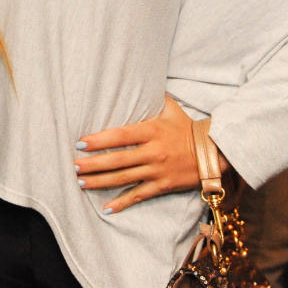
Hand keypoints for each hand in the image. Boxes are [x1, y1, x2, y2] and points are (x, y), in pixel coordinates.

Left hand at [74, 95, 225, 213]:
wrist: (213, 152)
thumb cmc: (187, 128)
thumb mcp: (171, 108)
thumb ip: (152, 97)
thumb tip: (137, 79)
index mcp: (152, 131)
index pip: (120, 136)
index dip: (100, 140)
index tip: (81, 142)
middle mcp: (153, 152)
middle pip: (117, 160)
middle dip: (93, 164)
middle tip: (74, 166)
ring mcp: (157, 171)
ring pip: (123, 178)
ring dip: (100, 182)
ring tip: (81, 183)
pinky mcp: (162, 186)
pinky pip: (139, 195)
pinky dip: (122, 203)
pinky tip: (106, 208)